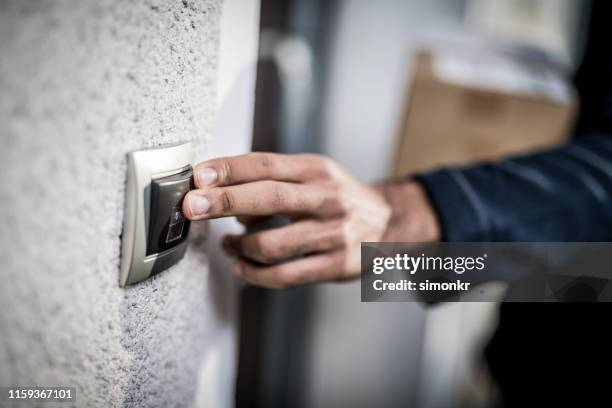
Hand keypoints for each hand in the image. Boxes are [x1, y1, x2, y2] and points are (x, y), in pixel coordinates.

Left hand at [183, 153, 439, 287]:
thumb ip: (271, 183)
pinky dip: (256, 274)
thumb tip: (227, 201)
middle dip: (225, 201)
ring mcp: (334, 233)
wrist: (388, 222)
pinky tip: (243, 268)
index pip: (266, 164)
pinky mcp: (337, 264)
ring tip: (227, 245)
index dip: (229, 169)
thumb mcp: (312, 177)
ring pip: (274, 244)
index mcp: (316, 170)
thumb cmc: (337, 198)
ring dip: (239, 247)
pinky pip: (286, 275)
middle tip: (192, 207)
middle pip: (269, 197)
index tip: (198, 174)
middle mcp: (327, 197)